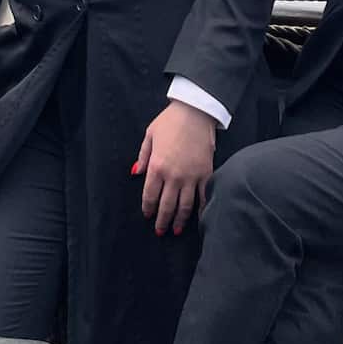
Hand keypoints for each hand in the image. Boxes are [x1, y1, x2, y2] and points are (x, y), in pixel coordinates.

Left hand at [135, 101, 216, 236]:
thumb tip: (136, 173)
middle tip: (160, 231)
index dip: (148, 208)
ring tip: (175, 230)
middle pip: (166, 205)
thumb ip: (143, 156)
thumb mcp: (149, 135)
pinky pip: (203, 197)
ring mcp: (191, 176)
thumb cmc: (170, 121)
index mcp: (157, 166)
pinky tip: (198, 218)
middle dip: (162, 221)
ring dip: (179, 221)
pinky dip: (200, 210)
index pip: (150, 195)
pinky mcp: (206, 174)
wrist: (195, 112)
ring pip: (185, 206)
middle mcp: (173, 175)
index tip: (147, 215)